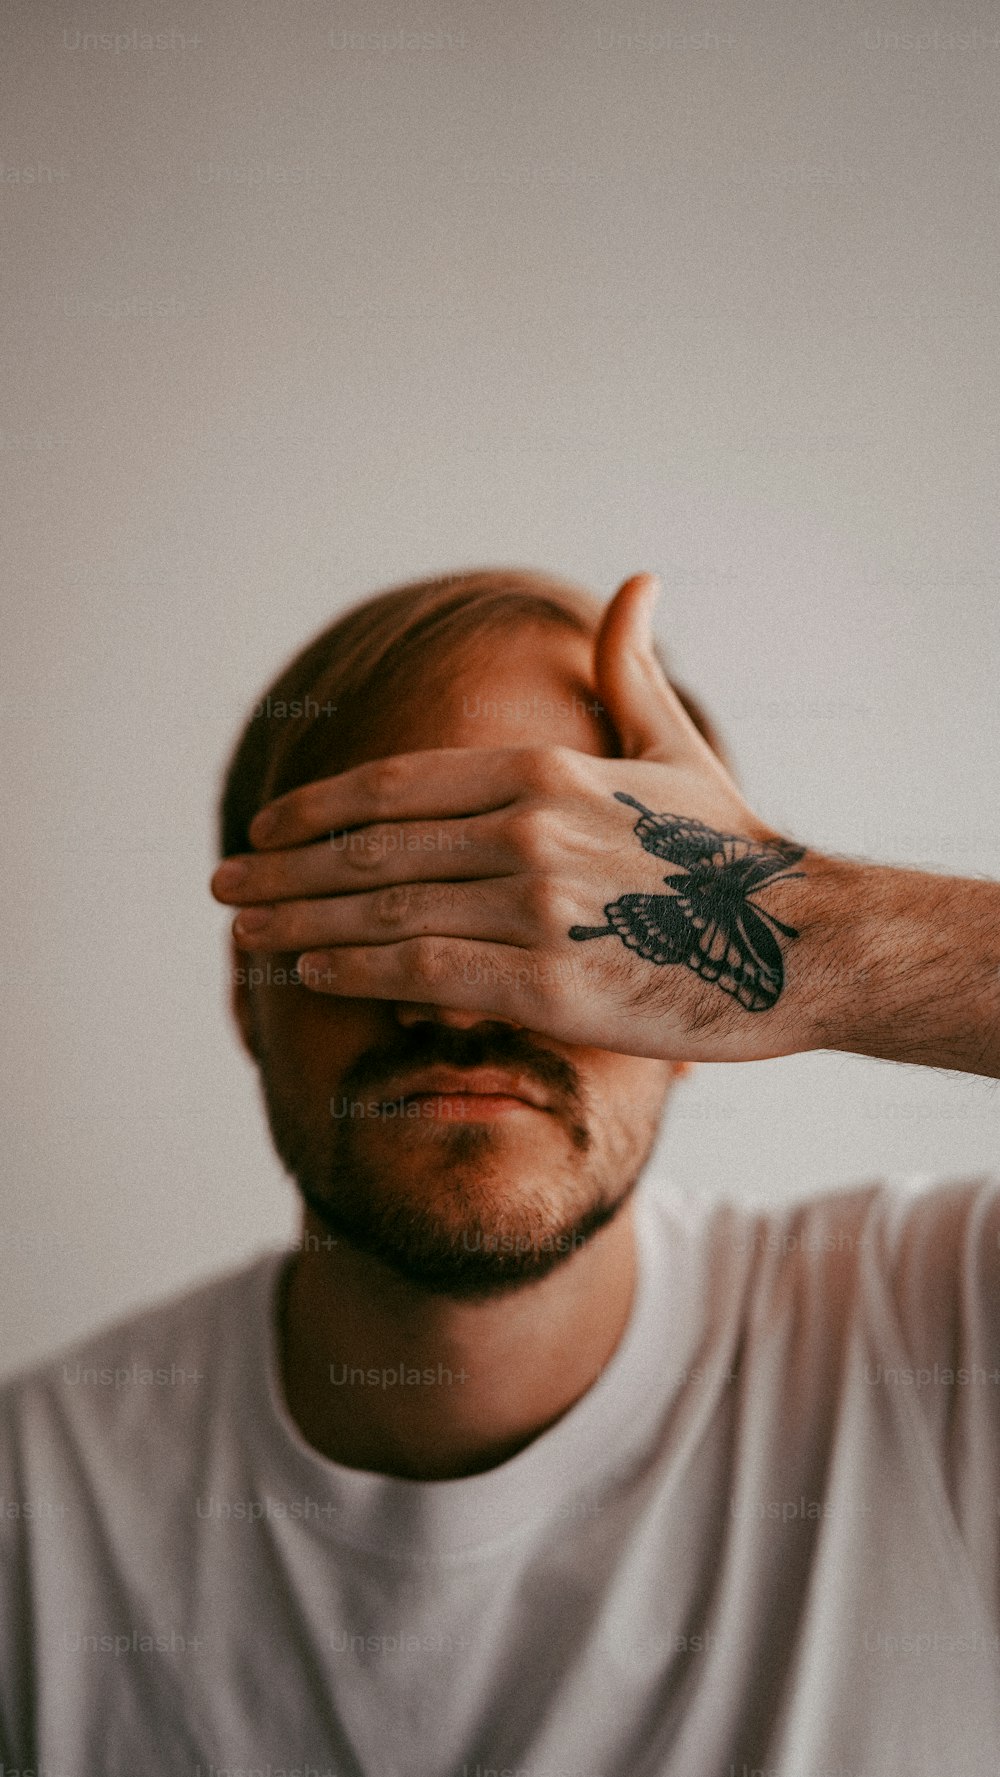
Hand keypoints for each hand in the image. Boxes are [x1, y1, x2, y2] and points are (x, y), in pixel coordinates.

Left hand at [211, 575, 818, 1061]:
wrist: (802, 944)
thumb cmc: (731, 849)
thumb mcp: (674, 746)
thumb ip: (628, 669)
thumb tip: (636, 581)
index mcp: (543, 769)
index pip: (396, 785)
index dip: (318, 809)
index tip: (267, 828)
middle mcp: (527, 830)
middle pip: (371, 851)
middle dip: (283, 870)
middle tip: (221, 883)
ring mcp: (536, 909)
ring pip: (383, 914)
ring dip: (299, 924)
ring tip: (245, 933)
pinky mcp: (549, 985)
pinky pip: (424, 974)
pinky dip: (356, 972)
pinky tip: (309, 974)